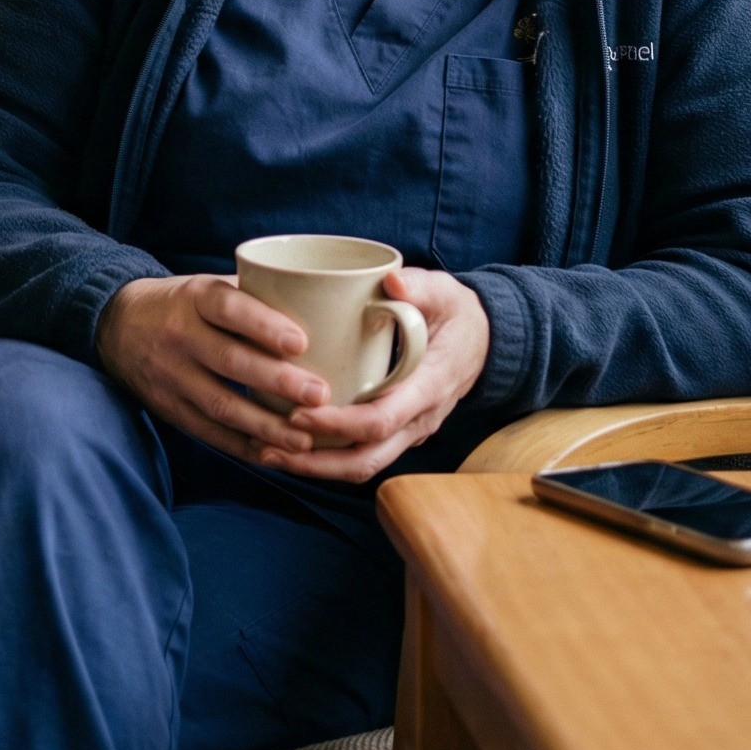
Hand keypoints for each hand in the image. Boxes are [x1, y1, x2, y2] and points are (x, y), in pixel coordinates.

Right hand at [96, 274, 330, 462]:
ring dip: (265, 425)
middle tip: (320, 395)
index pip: (228, 308)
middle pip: (230, 361)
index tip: (301, 342)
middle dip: (277, 381)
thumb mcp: (208, 285)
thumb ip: (254, 296)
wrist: (116, 325)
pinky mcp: (168, 408)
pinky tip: (274, 454)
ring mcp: (171, 376)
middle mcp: (179, 335)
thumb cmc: (184, 304)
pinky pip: (208, 432)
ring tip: (305, 437)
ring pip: (221, 405)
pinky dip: (242, 446)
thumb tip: (321, 308)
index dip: (263, 325)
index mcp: (194, 297)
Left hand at [257, 269, 489, 483]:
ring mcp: (409, 431)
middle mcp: (419, 419)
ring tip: (266, 453)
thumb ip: (419, 286)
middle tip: (266, 447)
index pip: (381, 420)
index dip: (338, 423)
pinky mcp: (398, 431)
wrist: (484, 342)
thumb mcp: (445, 292)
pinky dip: (326, 456)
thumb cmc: (457, 315)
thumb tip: (391, 282)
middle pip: (366, 459)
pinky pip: (363, 454)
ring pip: (362, 465)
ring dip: (315, 466)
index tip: (297, 413)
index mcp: (429, 386)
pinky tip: (289, 444)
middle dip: (315, 461)